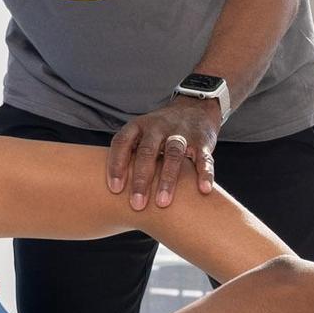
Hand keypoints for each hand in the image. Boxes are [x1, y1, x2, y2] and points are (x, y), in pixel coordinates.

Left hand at [107, 93, 225, 210]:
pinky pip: (204, 158)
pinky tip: (203, 189)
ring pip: (173, 155)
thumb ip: (128, 155)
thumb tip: (108, 189)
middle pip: (147, 152)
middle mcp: (158, 127)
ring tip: (163, 203)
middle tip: (137, 205)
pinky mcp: (203, 141)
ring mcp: (181, 133)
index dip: (117, 165)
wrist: (195, 107)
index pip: (122, 143)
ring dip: (167, 179)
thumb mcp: (141, 135)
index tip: (115, 189)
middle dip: (142, 180)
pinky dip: (205, 173)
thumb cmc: (159, 132)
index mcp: (138, 126)